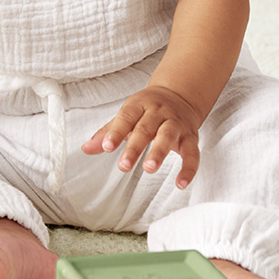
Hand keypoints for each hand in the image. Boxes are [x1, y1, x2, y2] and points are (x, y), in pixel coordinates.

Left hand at [82, 86, 200, 188]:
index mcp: (139, 105)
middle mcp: (159, 112)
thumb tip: (85, 149)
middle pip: (146, 128)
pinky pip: (193, 153)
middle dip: (135, 147)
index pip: (126, 118)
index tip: (106, 147)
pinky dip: (189, 168)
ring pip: (168, 136)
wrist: (180, 95)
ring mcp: (176, 124)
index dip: (116, 132)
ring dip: (159, 152)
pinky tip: (181, 183)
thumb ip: (108, 132)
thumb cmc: (148, 109)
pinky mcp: (191, 137)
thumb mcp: (127, 115)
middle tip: (124, 165)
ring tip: (149, 168)